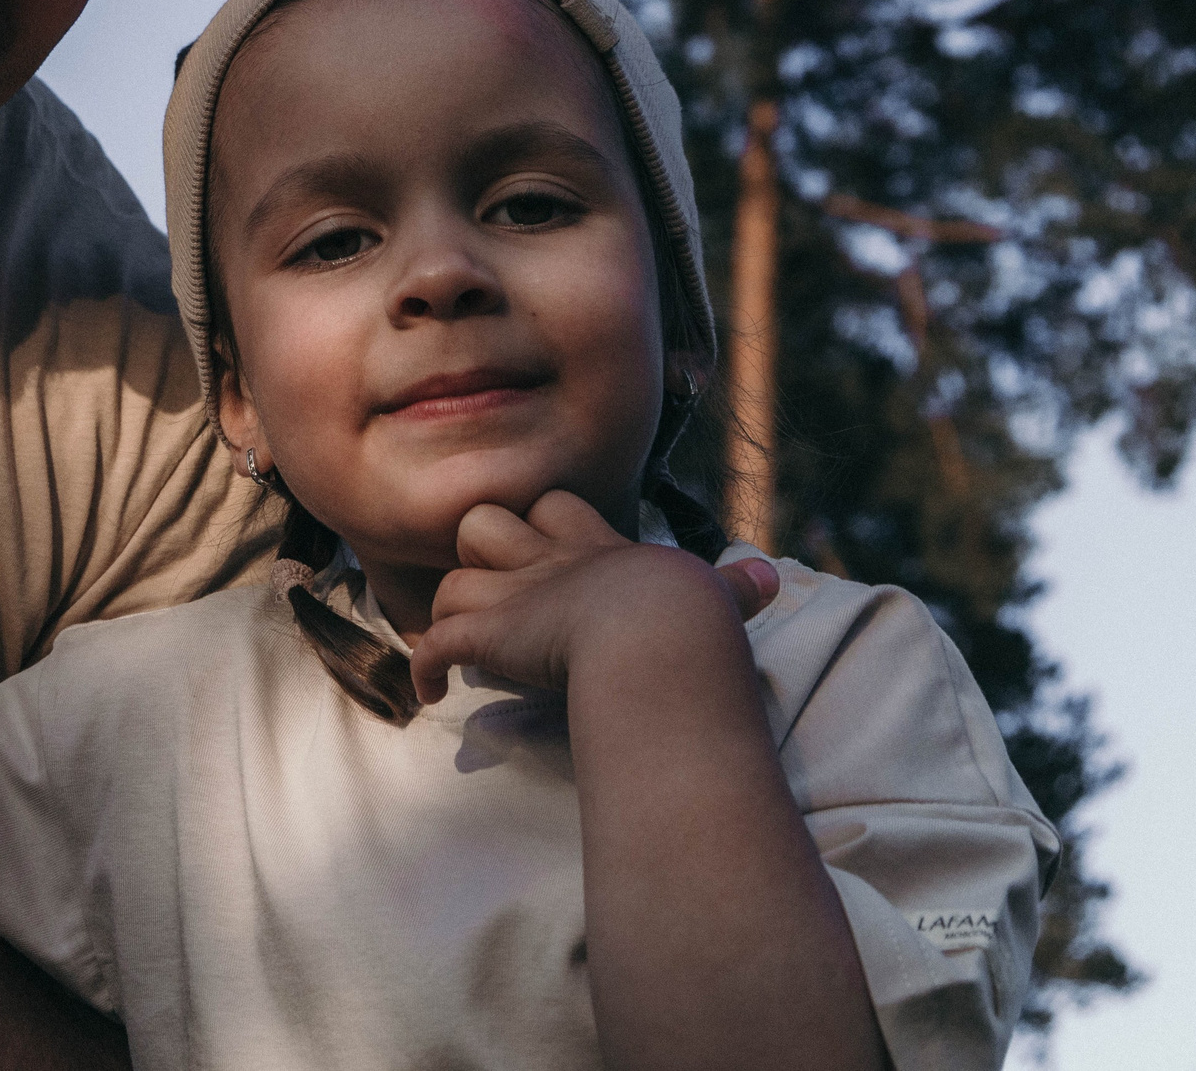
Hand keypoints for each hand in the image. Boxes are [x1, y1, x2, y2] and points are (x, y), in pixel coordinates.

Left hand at [405, 491, 780, 706]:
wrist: (656, 638)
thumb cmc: (693, 620)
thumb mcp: (718, 596)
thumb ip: (737, 587)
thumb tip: (770, 575)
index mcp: (597, 550)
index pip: (555, 508)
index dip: (543, 524)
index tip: (547, 551)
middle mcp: (547, 566)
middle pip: (484, 523)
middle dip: (480, 552)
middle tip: (495, 591)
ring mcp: (513, 599)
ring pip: (451, 583)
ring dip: (450, 612)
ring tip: (461, 641)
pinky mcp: (490, 637)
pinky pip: (435, 645)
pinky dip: (425, 667)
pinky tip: (431, 689)